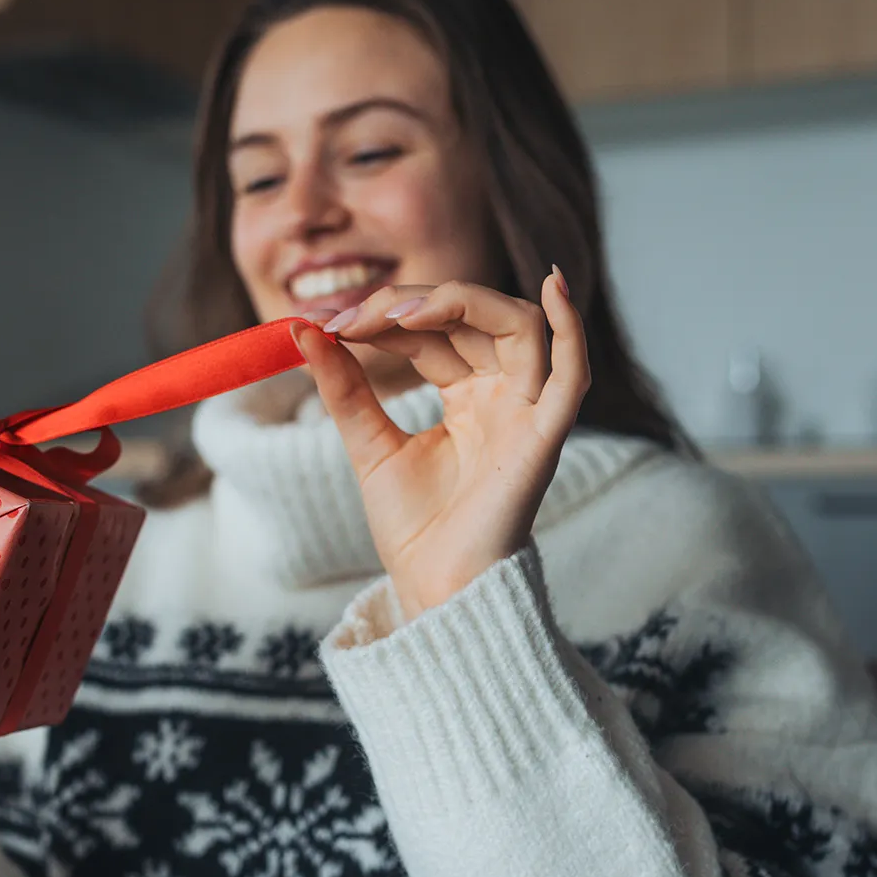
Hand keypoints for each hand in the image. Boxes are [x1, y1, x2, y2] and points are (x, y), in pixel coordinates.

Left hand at [294, 269, 588, 617]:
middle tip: (351, 318)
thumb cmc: (415, 530)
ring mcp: (527, 412)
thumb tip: (303, 330)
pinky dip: (572, 328)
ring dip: (462, 301)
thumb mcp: (368, 446)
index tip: (325, 323)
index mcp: (469, 395)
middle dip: (410, 304)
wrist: (435, 590)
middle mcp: (504, 394)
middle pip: (473, 315)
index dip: (384, 315)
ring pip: (519, 325)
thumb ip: (344, 388)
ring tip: (399, 312)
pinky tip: (553, 286)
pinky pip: (573, 374)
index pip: (434, 328)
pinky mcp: (543, 438)